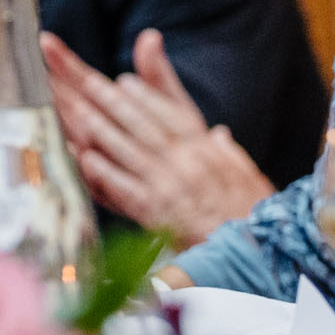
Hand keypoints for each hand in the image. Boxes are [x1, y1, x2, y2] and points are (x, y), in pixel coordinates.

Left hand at [40, 28, 274, 243]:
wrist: (258, 253)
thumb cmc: (254, 217)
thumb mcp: (250, 175)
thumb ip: (230, 153)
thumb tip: (219, 134)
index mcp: (208, 152)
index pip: (172, 115)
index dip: (146, 96)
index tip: (124, 81)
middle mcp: (188, 162)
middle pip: (143, 124)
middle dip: (112, 101)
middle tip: (86, 83)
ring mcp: (170, 187)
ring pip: (128, 149)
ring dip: (100, 128)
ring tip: (75, 110)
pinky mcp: (157, 214)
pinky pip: (125, 187)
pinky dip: (104, 171)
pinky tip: (85, 157)